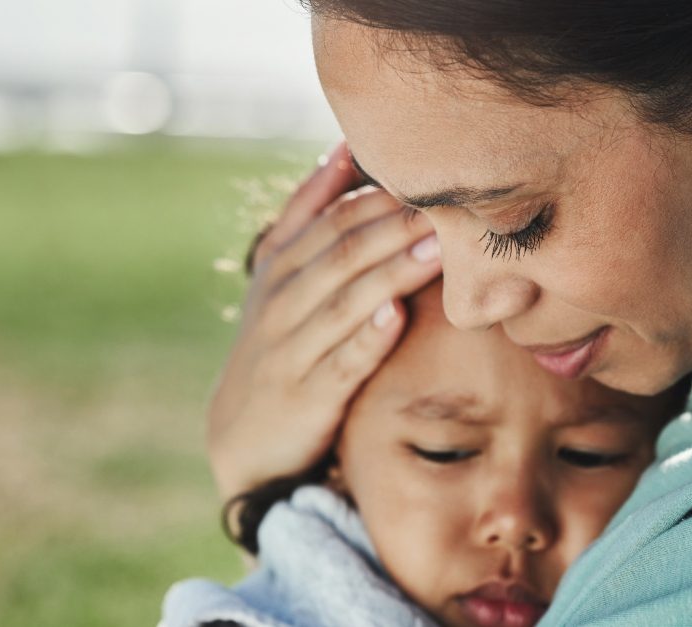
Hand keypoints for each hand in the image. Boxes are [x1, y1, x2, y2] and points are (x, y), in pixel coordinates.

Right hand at [207, 143, 440, 500]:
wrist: (244, 434)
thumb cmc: (282, 339)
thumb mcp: (282, 273)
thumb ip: (310, 212)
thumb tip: (344, 146)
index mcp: (281, 266)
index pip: (333, 219)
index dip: (380, 195)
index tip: (428, 174)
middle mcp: (282, 301)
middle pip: (343, 254)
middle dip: (395, 226)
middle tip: (447, 205)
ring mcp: (292, 349)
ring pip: (345, 303)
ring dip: (391, 273)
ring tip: (437, 249)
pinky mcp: (307, 397)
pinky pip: (340, 364)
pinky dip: (367, 340)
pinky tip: (397, 316)